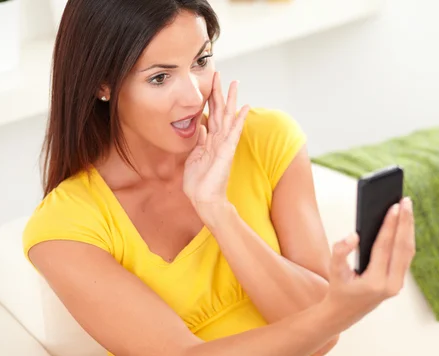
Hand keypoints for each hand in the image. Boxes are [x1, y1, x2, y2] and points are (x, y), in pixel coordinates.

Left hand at [183, 72, 250, 221]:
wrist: (204, 199)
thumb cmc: (199, 182)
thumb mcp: (194, 156)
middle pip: (219, 111)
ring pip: (228, 117)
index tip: (210, 83)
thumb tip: (201, 126)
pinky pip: (234, 132)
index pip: (211, 115)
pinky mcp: (227, 151)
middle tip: (220, 74)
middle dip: (219, 93)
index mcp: (210, 140)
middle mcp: (219, 140)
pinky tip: (244, 108)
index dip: (210, 99)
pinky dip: (239, 120)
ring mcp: (224, 145)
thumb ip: (199, 141)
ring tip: (235, 83)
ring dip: (231, 100)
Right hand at [322, 197, 414, 328]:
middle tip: (405, 200)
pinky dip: (406, 237)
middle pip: (402, 247)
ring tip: (407, 207)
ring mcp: (398, 284)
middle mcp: (391, 285)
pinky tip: (405, 222)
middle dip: (405, 222)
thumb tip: (354, 235)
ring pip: (408, 251)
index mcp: (375, 282)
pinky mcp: (399, 281)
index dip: (390, 225)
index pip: (385, 247)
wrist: (344, 313)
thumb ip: (340, 252)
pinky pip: (406, 255)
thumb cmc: (338, 288)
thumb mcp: (334, 270)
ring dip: (408, 228)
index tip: (394, 206)